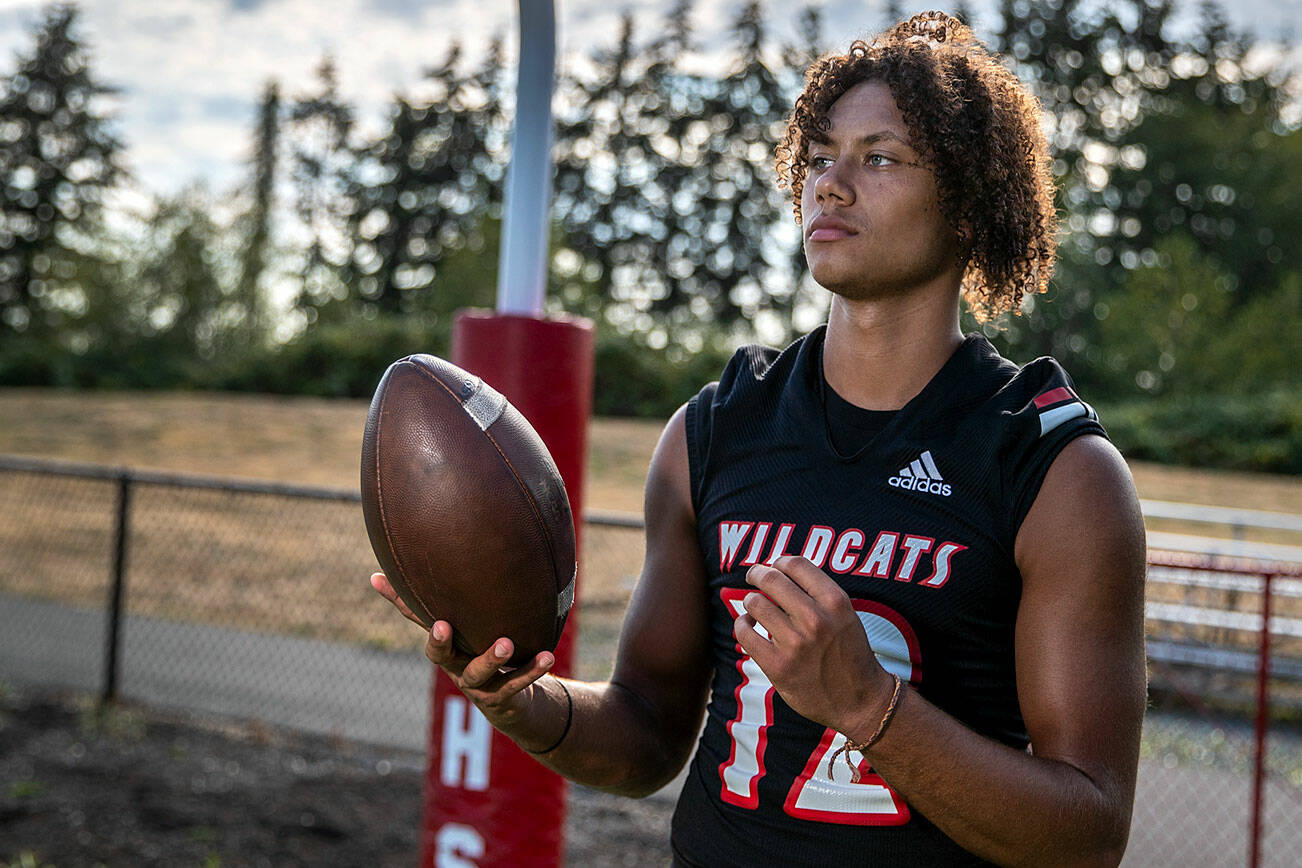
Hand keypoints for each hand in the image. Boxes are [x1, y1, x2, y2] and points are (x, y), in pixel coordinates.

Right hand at [370, 572, 555, 729]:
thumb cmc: (476, 654)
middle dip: (440, 642)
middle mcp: (454, 666)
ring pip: (479, 674)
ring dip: (491, 658)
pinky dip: (531, 671)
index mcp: (444, 645)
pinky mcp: (501, 697)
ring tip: (506, 643)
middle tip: (444, 625)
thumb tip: (376, 574)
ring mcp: (477, 685)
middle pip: (441, 657)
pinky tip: (547, 656)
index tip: (393, 589)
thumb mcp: (456, 627)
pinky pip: (515, 684)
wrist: (508, 701)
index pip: (420, 624)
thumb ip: (427, 605)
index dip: (405, 608)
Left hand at [732, 556, 894, 737]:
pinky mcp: (778, 666)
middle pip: (771, 578)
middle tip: (754, 575)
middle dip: (757, 573)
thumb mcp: (845, 615)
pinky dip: (742, 624)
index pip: (796, 564)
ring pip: (754, 603)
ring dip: (751, 601)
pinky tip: (749, 625)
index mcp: (836, 602)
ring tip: (755, 607)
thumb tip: (778, 569)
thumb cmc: (848, 653)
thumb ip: (817, 593)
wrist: (860, 700)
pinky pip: (744, 633)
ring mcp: (796, 644)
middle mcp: (816, 619)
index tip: (773, 566)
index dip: (779, 561)